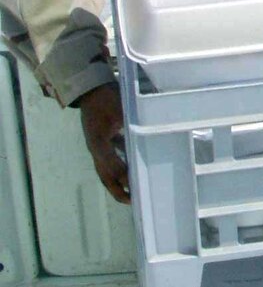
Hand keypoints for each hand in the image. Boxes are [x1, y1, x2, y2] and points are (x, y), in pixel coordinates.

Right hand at [79, 82, 130, 203]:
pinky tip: (132, 166)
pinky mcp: (101, 138)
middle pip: (105, 175)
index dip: (122, 178)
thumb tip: (148, 133)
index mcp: (98, 144)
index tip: (134, 187)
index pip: (110, 167)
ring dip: (118, 180)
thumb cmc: (105, 97)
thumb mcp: (120, 108)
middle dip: (118, 189)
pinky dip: (120, 164)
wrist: (90, 86)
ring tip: (132, 190)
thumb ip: (132, 122)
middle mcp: (96, 148)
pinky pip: (110, 156)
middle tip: (132, 200)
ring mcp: (97, 144)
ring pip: (106, 168)